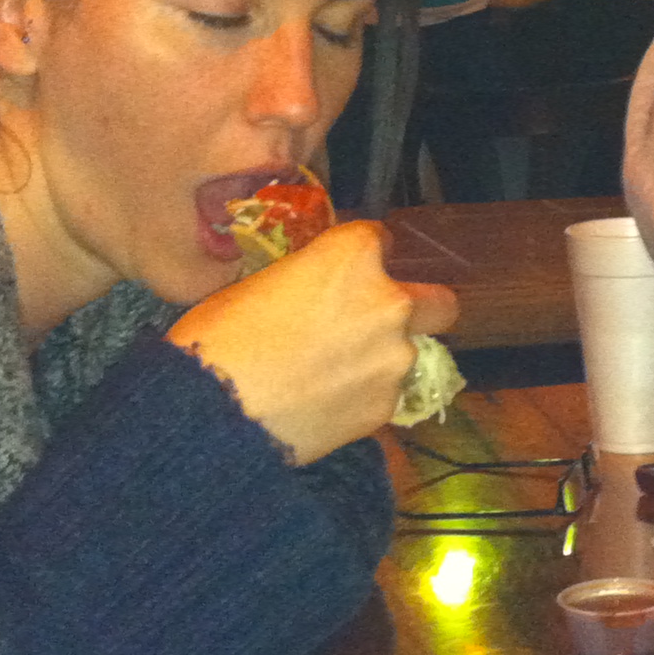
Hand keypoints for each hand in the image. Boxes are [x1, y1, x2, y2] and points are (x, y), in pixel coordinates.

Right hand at [167, 219, 459, 465]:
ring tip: (333, 375)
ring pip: (409, 354)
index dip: (364, 257)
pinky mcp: (385, 407)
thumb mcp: (259, 283)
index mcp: (353, 256)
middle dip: (419, 309)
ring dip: (382, 359)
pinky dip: (364, 397)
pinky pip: (384, 394)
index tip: (347, 273)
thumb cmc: (219, 338)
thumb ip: (308, 278)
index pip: (380, 240)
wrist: (216, 414)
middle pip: (437, 303)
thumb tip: (316, 288)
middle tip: (380, 323)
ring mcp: (395, 358)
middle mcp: (389, 301)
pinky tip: (325, 404)